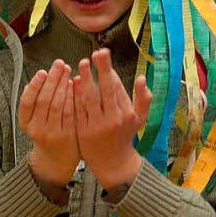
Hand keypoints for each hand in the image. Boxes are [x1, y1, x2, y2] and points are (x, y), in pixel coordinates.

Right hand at [19, 60, 79, 185]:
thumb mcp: (32, 120)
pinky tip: (76, 85)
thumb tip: (32, 82)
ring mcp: (53, 134)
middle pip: (44, 100)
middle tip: (59, 64)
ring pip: (57, 105)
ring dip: (63, 85)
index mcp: (25, 123)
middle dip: (52, 79)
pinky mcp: (68, 136)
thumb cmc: (45, 133)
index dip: (34, 85)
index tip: (42, 71)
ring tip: (67, 71)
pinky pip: (70, 113)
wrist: (57, 160)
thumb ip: (32, 103)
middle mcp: (37, 129)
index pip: (27, 101)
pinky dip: (73, 97)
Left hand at [73, 49, 152, 189]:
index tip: (102, 54)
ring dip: (85, 79)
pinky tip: (72, 83)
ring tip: (80, 64)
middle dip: (100, 70)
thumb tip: (142, 78)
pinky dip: (75, 95)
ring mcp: (97, 126)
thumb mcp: (140, 119)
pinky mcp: (83, 132)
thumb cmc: (126, 135)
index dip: (108, 70)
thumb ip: (144, 99)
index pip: (117, 88)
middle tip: (95, 53)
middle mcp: (113, 119)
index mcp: (127, 113)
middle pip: (105, 90)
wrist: (113, 163)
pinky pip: (78, 110)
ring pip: (89, 99)